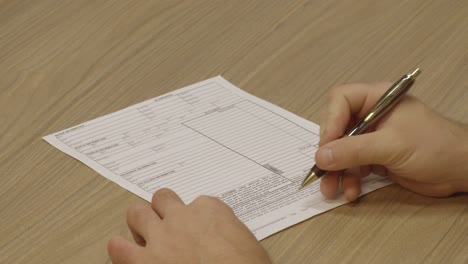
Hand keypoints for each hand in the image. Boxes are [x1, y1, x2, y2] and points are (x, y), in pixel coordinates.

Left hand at [108, 188, 270, 263]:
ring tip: (141, 232)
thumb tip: (229, 245)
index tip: (198, 228)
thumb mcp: (249, 246)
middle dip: (162, 208)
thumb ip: (230, 236)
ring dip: (138, 222)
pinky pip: (118, 247)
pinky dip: (119, 249)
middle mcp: (182, 218)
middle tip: (164, 221)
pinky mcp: (142, 261)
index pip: (198, 203)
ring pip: (137, 213)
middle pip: (163, 199)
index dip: (196, 217)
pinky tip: (123, 253)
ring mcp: (160, 237)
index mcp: (210, 211)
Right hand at [316, 83, 467, 200]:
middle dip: (329, 152)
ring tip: (331, 189)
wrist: (461, 170)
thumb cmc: (435, 146)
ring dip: (335, 171)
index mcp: (376, 99)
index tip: (327, 147)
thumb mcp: (391, 145)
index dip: (330, 122)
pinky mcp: (375, 157)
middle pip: (336, 127)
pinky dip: (349, 179)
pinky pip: (352, 166)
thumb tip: (321, 156)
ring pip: (341, 151)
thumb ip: (354, 150)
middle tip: (323, 170)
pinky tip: (351, 191)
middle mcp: (371, 115)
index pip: (340, 101)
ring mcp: (372, 137)